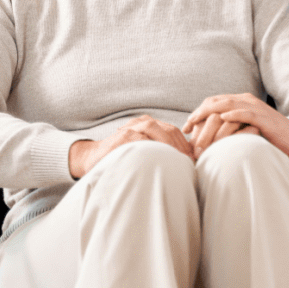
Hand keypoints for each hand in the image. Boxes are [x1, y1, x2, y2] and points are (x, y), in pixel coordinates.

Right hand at [69, 115, 192, 177]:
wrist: (93, 158)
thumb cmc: (122, 158)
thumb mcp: (144, 152)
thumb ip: (161, 152)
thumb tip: (187, 164)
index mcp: (150, 125)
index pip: (175, 131)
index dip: (186, 145)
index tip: (195, 160)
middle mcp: (142, 123)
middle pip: (169, 130)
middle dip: (182, 146)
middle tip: (190, 163)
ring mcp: (132, 128)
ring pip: (157, 130)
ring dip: (170, 146)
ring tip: (179, 161)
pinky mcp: (123, 137)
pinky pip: (141, 140)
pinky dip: (152, 148)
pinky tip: (160, 160)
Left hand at [185, 93, 288, 164]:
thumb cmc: (271, 142)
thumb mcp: (246, 134)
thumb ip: (231, 132)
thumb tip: (210, 142)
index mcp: (241, 103)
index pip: (213, 103)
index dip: (197, 113)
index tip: (185, 128)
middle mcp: (246, 101)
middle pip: (215, 101)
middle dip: (198, 113)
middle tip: (185, 127)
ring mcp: (255, 108)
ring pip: (226, 105)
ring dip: (209, 114)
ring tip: (195, 123)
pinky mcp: (264, 117)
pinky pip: (245, 113)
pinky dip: (233, 114)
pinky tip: (222, 120)